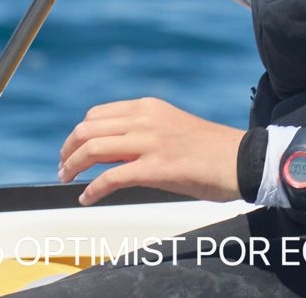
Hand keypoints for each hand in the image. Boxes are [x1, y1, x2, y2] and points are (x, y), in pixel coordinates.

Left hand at [58, 96, 244, 204]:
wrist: (242, 159)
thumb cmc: (210, 150)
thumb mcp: (171, 129)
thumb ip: (142, 135)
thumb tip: (112, 155)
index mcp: (148, 107)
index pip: (97, 114)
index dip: (78, 134)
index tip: (72, 151)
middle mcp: (146, 119)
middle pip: (88, 128)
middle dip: (68, 149)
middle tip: (63, 167)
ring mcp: (150, 142)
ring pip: (93, 148)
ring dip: (72, 166)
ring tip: (67, 180)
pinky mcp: (156, 168)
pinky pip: (111, 177)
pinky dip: (92, 189)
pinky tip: (87, 197)